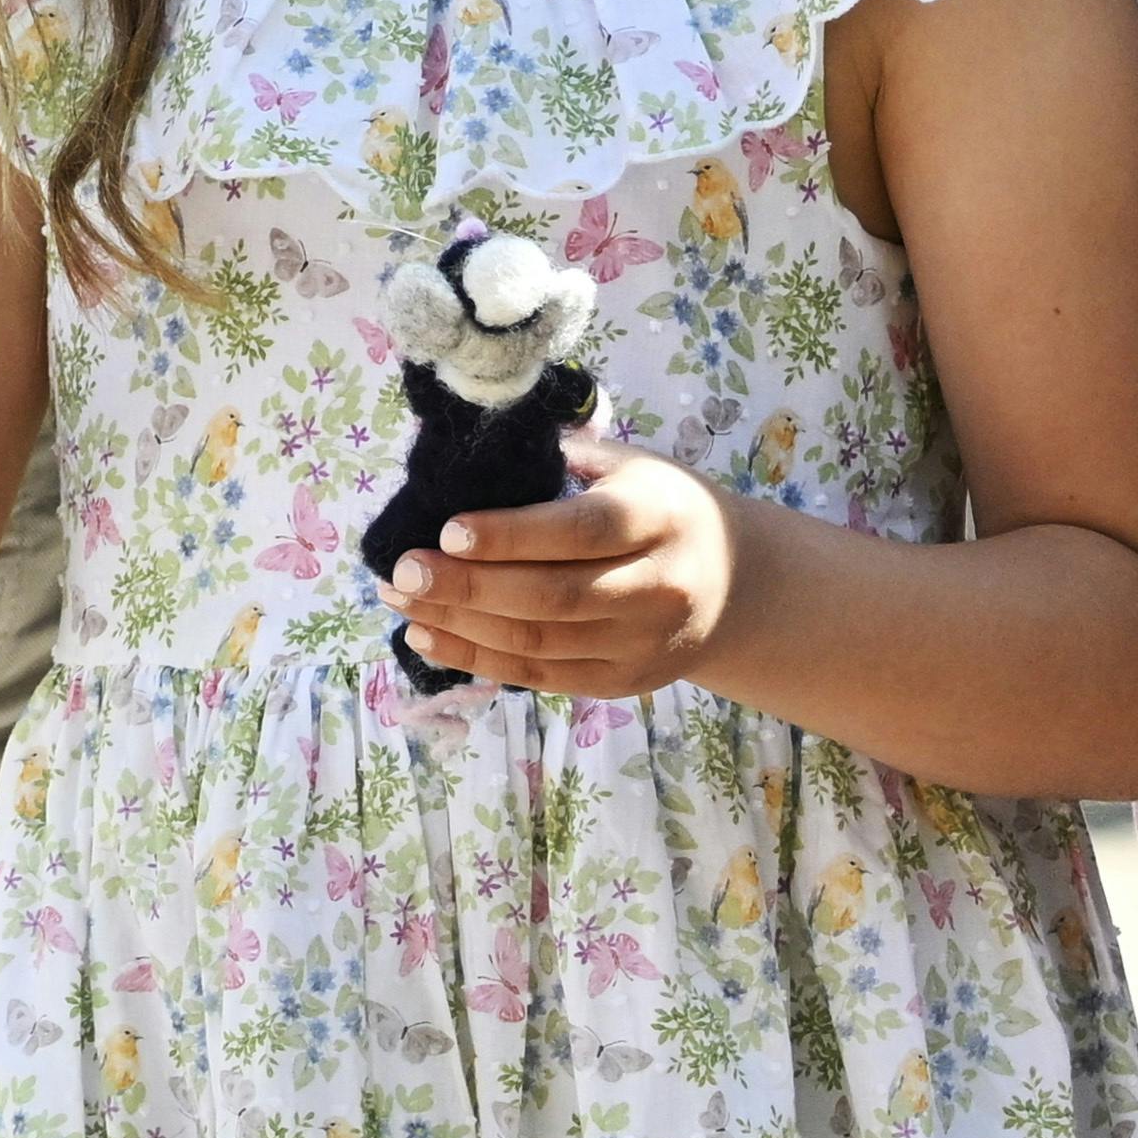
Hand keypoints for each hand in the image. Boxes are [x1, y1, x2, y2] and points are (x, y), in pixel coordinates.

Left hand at [383, 446, 752, 701]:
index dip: (511, 536)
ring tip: (402, 602)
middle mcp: (657, 587)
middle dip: (468, 586)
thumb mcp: (631, 466)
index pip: (580, 531)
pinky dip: (479, 660)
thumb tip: (473, 455)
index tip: (447, 530)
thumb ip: (565, 459)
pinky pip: (542, 676)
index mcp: (658, 518)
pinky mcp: (624, 682)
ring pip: (541, 642)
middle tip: (402, 571)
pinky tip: (429, 636)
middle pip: (553, 596)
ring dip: (461, 626)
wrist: (735, 584)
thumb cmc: (661, 508)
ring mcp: (642, 643)